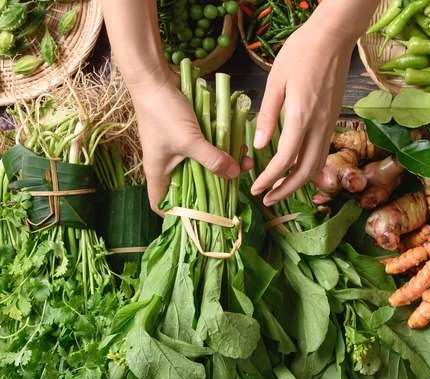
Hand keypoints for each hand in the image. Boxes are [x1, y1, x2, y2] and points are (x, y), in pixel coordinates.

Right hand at [131, 68, 251, 213]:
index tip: (201, 218)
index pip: (162, 204)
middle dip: (213, 187)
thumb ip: (212, 159)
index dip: (177, 215)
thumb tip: (236, 175)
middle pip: (190, 186)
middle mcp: (167, 164)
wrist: (154, 78)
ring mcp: (177, 149)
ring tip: (244, 163)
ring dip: (222, 165)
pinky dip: (220, 148)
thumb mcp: (189, 140)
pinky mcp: (186, 134)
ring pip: (202, 165)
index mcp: (158, 173)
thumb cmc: (164, 113)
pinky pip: (206, 147)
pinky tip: (239, 146)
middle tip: (235, 188)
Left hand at [250, 18, 355, 205]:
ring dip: (299, 182)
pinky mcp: (333, 119)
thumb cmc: (301, 52)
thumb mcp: (275, 81)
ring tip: (280, 189)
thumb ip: (268, 115)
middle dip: (286, 189)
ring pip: (317, 164)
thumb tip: (258, 145)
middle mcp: (319, 125)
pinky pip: (321, 151)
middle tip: (267, 200)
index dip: (270, 178)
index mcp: (302, 116)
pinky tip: (295, 168)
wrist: (333, 38)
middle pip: (306, 171)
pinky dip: (308, 166)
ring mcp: (329, 123)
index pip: (286, 159)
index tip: (255, 187)